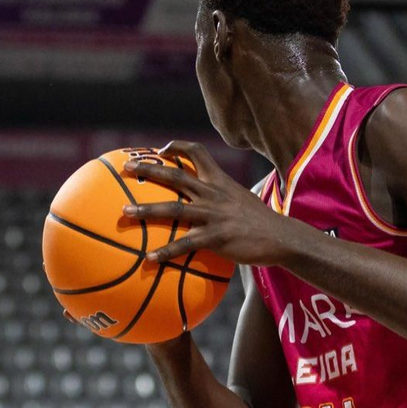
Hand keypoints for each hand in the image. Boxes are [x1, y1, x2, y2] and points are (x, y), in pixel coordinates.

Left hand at [122, 142, 302, 266]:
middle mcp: (214, 194)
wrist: (281, 237)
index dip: (178, 147)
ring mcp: (214, 215)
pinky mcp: (216, 238)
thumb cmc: (260, 221)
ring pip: (174, 210)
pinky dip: (166, 252)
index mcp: (220, 181)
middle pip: (176, 176)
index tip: (161, 150)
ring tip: (125, 213)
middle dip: (150, 170)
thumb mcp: (242, 197)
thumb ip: (223, 195)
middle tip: (127, 168)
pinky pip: (185, 244)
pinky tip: (149, 260)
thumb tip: (208, 200)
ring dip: (146, 211)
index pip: (198, 153)